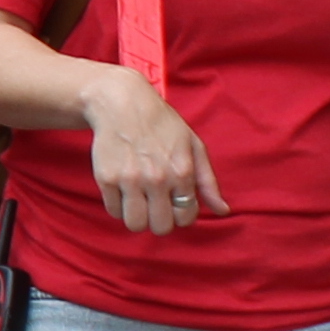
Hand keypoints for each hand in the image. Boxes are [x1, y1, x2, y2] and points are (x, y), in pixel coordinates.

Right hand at [84, 77, 224, 235]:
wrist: (122, 103)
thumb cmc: (162, 124)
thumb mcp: (193, 146)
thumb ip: (208, 182)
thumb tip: (223, 211)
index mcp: (182, 171)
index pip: (186, 217)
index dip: (181, 214)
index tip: (173, 204)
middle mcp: (157, 178)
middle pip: (161, 227)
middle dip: (160, 220)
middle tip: (155, 206)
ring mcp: (130, 179)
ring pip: (135, 224)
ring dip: (138, 217)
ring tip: (138, 202)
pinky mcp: (106, 178)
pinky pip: (113, 211)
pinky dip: (118, 206)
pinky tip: (123, 190)